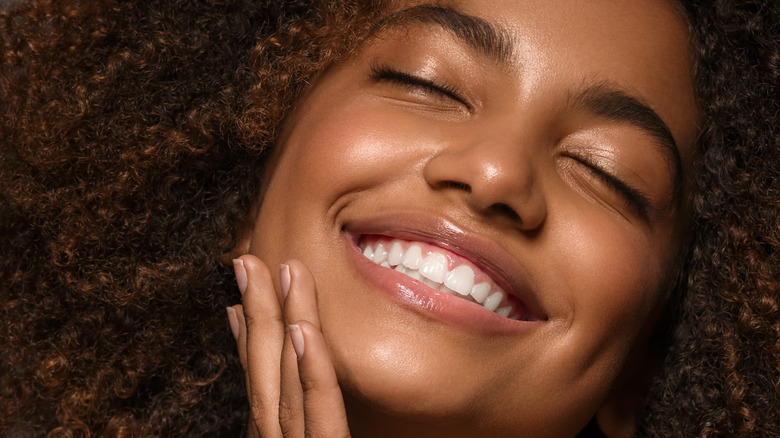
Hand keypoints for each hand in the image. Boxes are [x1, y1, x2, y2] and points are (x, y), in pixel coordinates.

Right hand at [227, 255, 349, 437]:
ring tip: (283, 272)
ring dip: (282, 321)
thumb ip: (305, 416)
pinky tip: (302, 329)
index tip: (240, 293)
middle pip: (265, 370)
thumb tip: (295, 355)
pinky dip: (310, 367)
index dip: (247, 334)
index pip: (258, 380)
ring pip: (287, 378)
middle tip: (248, 262)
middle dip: (257, 312)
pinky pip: (320, 407)